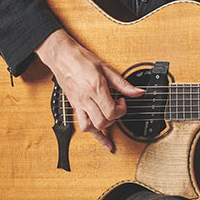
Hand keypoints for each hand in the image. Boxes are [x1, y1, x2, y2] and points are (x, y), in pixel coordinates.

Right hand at [36, 29, 143, 151]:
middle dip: (114, 117)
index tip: (122, 100)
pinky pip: (83, 126)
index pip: (111, 111)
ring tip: (109, 117)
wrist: (62, 56)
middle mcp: (85, 99)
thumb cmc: (82, 59)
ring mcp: (78, 104)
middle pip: (103, 121)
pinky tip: (106, 143)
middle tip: (116, 106)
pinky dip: (96, 136)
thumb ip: (123, 84)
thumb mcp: (106, 68)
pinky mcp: (74, 106)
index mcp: (95, 89)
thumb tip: (138, 92)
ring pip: (91, 127)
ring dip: (103, 125)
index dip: (121, 109)